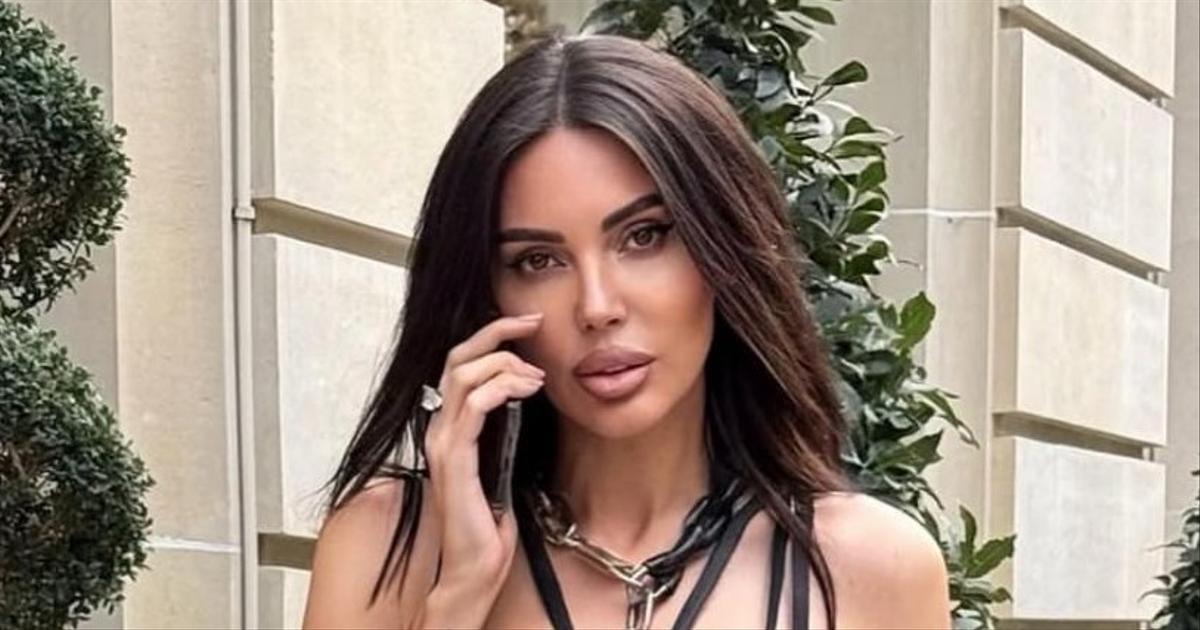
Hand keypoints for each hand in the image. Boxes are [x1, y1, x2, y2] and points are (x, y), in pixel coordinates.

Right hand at [421, 313, 545, 611]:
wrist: (476, 566)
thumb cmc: (490, 521)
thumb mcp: (502, 462)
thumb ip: (503, 430)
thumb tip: (524, 394)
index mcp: (449, 426)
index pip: (461, 364)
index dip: (491, 337)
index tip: (527, 325)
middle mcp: (439, 428)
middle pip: (458, 357)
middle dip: (497, 331)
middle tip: (533, 322)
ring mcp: (442, 442)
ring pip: (465, 374)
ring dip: (506, 363)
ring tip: (537, 376)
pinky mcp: (454, 458)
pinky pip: (475, 406)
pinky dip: (502, 388)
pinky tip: (526, 391)